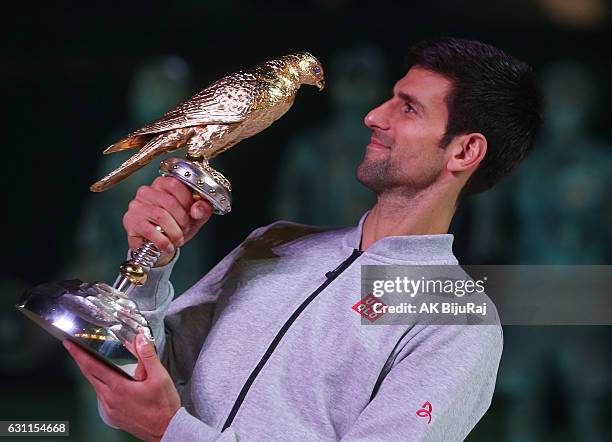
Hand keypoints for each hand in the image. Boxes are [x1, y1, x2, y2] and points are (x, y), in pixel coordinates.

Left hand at [64, 332, 179, 440]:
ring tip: (91, 362)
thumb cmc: (164, 406)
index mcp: (119, 388)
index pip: (93, 366)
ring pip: (94, 386)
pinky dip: (99, 385)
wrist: (167, 429)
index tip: (70, 345)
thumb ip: (148, 355)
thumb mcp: (160, 377)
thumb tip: (140, 339)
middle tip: (75, 349)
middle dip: (80, 361)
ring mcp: (110, 410)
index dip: (79, 354)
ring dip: (91, 373)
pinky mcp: (113, 416)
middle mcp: (110, 400)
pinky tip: (106, 381)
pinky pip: (101, 397)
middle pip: (89, 376)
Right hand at [123, 176, 212, 265]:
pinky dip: (163, 241)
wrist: (160, 246)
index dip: (188, 201)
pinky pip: (149, 230)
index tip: (193, 214)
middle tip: (186, 229)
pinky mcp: (130, 220)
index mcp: (162, 184)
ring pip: (161, 216)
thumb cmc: (177, 226)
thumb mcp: (195, 217)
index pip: (176, 184)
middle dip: (183, 220)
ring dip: (174, 232)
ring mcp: (136, 205)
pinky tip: (168, 246)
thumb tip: (198, 208)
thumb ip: (202, 209)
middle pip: (169, 202)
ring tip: (178, 239)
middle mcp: (147, 191)